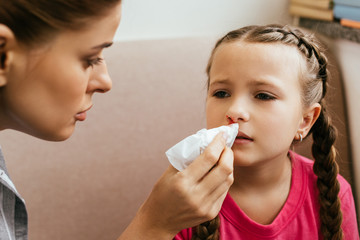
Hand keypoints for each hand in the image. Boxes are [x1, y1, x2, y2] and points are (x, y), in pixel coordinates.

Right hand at [118, 133, 233, 239]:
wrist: (159, 221)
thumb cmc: (162, 193)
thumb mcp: (170, 172)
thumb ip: (188, 158)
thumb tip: (206, 141)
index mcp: (183, 182)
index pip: (209, 158)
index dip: (218, 143)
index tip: (220, 135)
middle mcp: (196, 195)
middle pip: (224, 169)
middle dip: (228, 153)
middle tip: (225, 146)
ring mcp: (205, 206)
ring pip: (228, 180)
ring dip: (229, 165)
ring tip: (223, 157)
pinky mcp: (211, 213)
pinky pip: (225, 191)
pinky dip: (225, 178)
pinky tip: (219, 173)